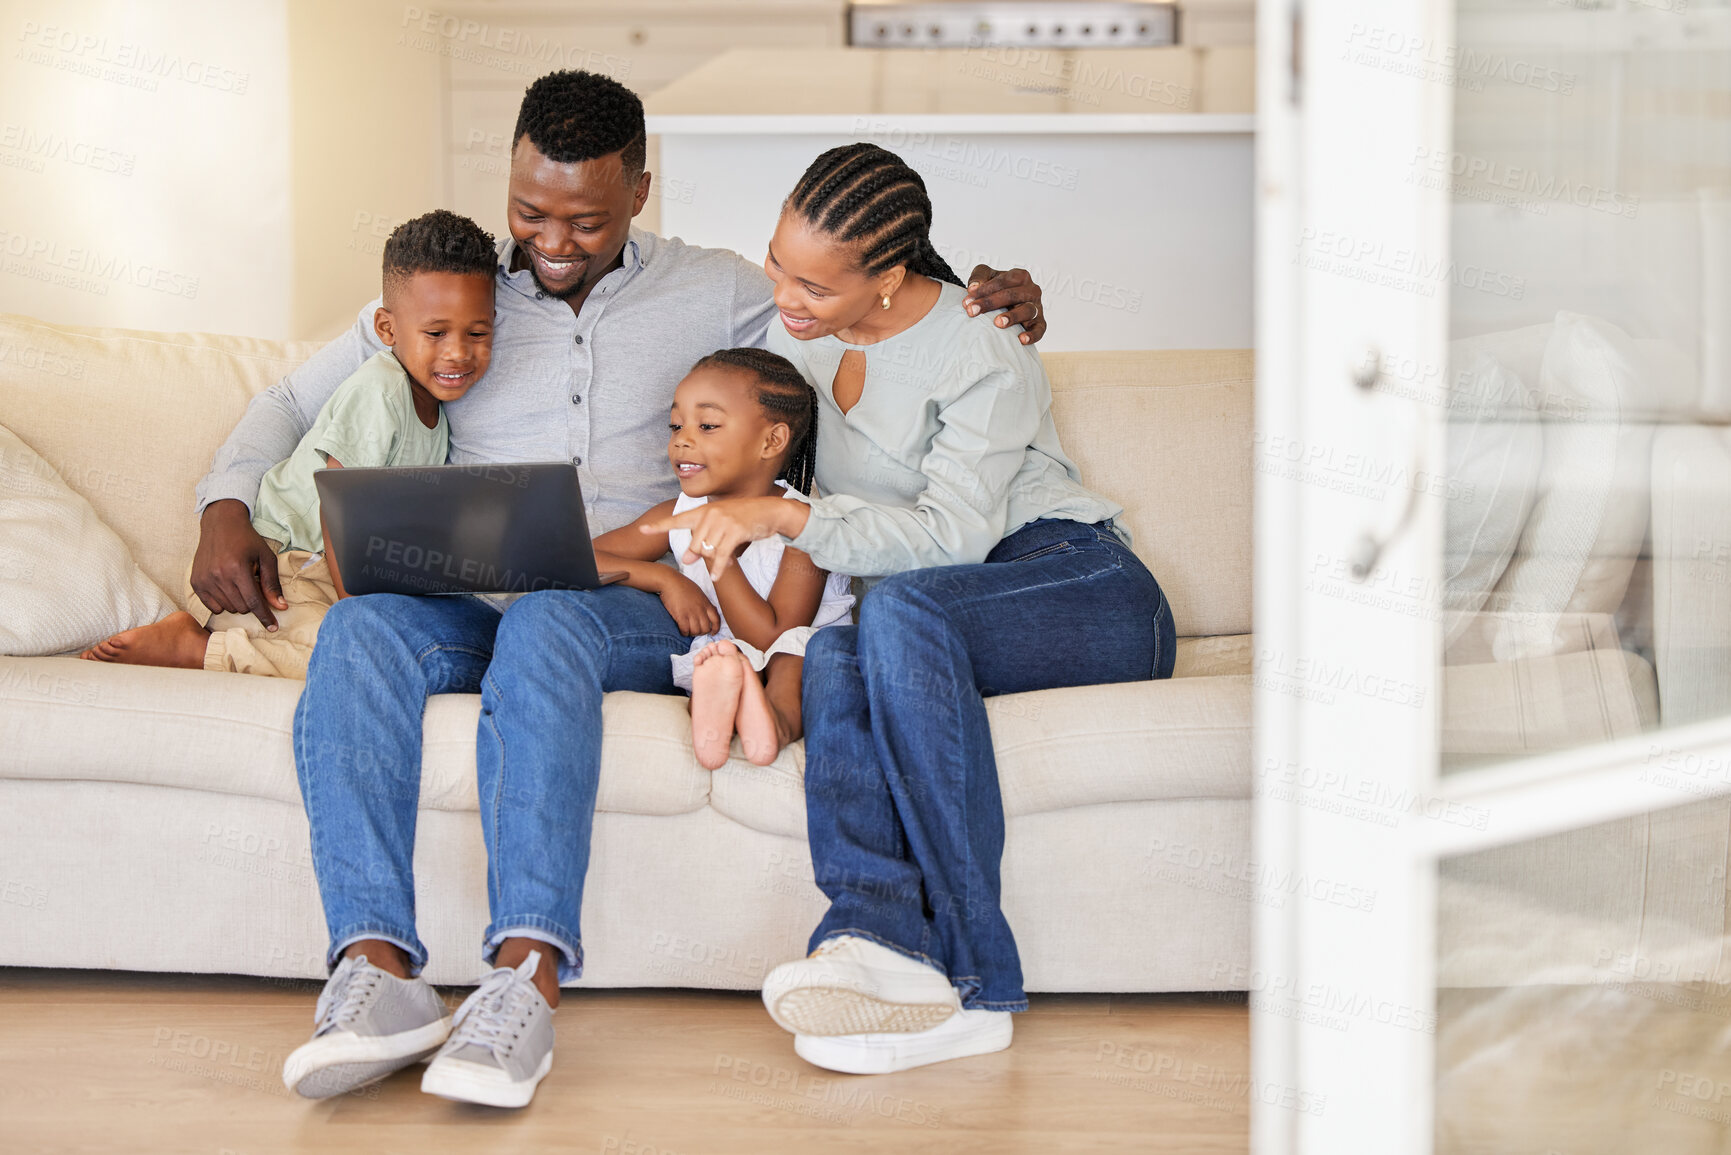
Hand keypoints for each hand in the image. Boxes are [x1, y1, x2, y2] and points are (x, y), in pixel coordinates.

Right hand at [191, 500, 286, 629]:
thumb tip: (281, 607)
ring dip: (237, 602)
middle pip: (242, 607)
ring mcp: (204, 580)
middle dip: (252, 602)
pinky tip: (226, 588)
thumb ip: (272, 584)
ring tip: (238, 582)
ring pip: (228, 608)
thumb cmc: (247, 540)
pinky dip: (222, 602)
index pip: (254, 602)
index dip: (265, 616)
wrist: (221, 524)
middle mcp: (218, 576)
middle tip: (252, 585)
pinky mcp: (195, 582)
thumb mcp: (266, 558)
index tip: (273, 627)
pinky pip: (212, 607)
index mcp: (237, 569)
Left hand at [640, 496, 806, 581]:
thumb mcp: (722, 526)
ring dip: (713, 560)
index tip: (643, 530)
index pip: (677, 520)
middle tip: (709, 557)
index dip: (659, 526)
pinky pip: (722, 554)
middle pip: (695, 543)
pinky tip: (717, 575)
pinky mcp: (735, 531)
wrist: (770, 511)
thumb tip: (687, 559)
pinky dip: (719, 567)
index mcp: (704, 511)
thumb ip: (703, 540)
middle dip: (700, 554)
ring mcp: (723, 521)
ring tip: (722, 562)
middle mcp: (711, 514)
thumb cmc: (745, 518)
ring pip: (707, 549)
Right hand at [657, 572, 721, 636]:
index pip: (716, 619)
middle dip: (701, 632)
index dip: (715, 628)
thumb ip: (704, 603)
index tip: (712, 632)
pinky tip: (681, 630)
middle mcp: (700, 609)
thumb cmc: (683, 585)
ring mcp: (691, 613)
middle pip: (706, 628)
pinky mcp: (681, 615)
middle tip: (695, 631)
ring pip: (696, 631)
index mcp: (706, 603)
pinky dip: (684, 633)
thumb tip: (706, 610)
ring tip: (688, 631)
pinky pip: (685, 630)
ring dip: (692, 633)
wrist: (670, 581)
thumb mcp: (699, 593)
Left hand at [964, 264, 1046, 344]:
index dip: (984, 290)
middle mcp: (1031, 290)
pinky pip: (1040, 329)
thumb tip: (973, 288)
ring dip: (1012, 317)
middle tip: (972, 311)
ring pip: (1027, 310)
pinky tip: (1021, 339)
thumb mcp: (987, 277)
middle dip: (990, 303)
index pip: (1002, 282)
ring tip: (998, 323)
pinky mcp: (1040, 322)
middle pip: (1012, 295)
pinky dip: (1033, 334)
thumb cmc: (996, 289)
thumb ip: (979, 276)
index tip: (967, 301)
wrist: (1006, 304)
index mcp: (1020, 276)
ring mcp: (1037, 306)